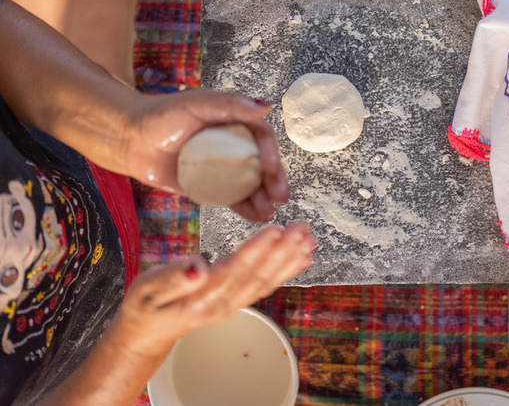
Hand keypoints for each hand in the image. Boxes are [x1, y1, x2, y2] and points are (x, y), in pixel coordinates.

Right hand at [112, 222, 315, 358]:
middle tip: (302, 229)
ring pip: (267, 280)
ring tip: (309, 239)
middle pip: (258, 274)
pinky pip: (267, 285)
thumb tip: (198, 266)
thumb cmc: (147, 304)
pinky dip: (287, 270)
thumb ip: (172, 278)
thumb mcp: (148, 288)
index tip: (275, 229)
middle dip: (283, 251)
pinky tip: (302, 257)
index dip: (257, 249)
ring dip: (290, 259)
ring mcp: (234, 303)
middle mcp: (225, 302)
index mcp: (204, 296)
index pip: (236, 269)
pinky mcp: (238, 300)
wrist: (149, 330)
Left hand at [124, 89, 287, 221]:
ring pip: (252, 184)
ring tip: (268, 211)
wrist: (130, 141)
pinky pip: (234, 199)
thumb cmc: (161, 115)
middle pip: (262, 163)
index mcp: (235, 121)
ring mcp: (224, 167)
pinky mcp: (212, 186)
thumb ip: (232, 104)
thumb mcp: (198, 103)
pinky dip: (246, 208)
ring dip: (264, 198)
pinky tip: (256, 217)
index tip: (271, 167)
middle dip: (275, 181)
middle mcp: (234, 144)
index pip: (262, 136)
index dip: (271, 151)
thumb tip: (267, 106)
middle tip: (280, 196)